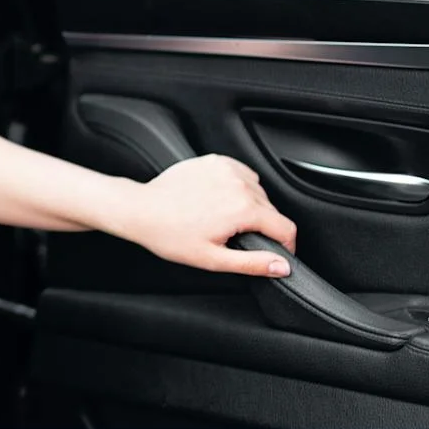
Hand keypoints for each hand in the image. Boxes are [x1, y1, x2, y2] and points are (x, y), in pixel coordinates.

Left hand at [117, 155, 297, 276]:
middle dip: (264, 228)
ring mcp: (227, 169)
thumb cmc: (170, 235)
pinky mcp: (216, 161)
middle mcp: (239, 184)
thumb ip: (253, 263)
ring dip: (252, 207)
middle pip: (272, 210)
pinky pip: (242, 175)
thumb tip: (282, 266)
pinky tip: (221, 201)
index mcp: (243, 209)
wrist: (141, 209)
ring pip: (259, 192)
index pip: (286, 228)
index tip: (279, 253)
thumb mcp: (213, 258)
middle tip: (239, 240)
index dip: (286, 246)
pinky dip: (239, 188)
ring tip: (226, 220)